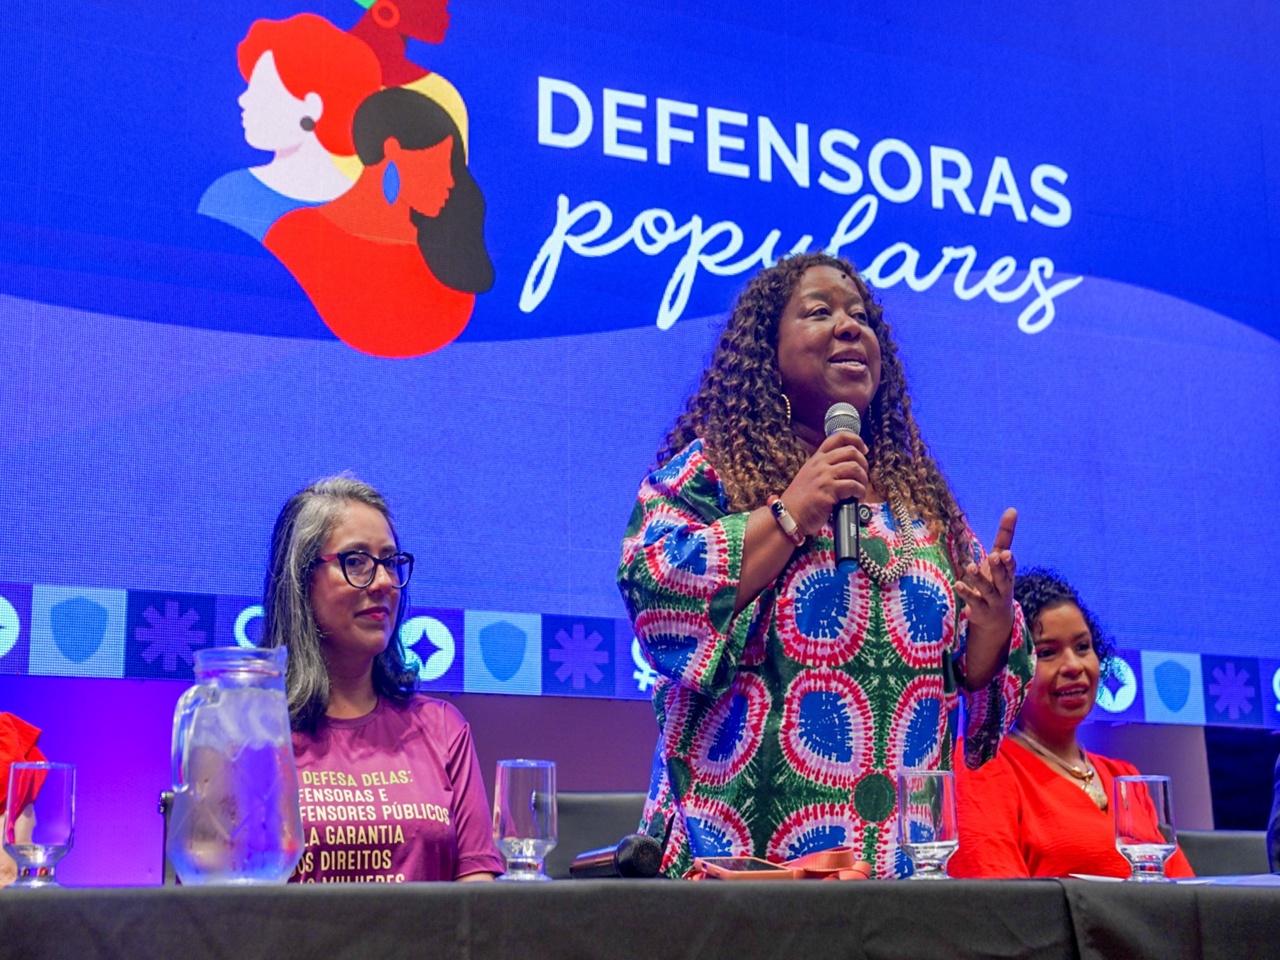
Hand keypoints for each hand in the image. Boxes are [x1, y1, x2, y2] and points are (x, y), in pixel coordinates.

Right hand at [779, 432, 869, 535]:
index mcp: (817, 458)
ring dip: (863, 479)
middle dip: (863, 463)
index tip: (863, 450)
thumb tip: (848, 468)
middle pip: (851, 451)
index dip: (856, 440)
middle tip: (863, 476)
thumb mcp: (809, 476)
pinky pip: (853, 485)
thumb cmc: (801, 501)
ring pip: (855, 468)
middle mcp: (820, 463)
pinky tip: (857, 498)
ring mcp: (824, 476)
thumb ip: (825, 469)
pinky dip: (860, 492)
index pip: (839, 437)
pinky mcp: (828, 490)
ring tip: (860, 489)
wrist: (788, 516)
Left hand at [954, 508, 1016, 636]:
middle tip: (995, 556)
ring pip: (987, 590)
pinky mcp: (981, 610)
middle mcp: (1003, 587)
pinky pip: (974, 602)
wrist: (997, 619)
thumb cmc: (997, 581)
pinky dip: (966, 593)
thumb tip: (1012, 509)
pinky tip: (957, 584)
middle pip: (1002, 578)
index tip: (1006, 553)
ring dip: (979, 579)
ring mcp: (992, 600)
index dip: (1009, 561)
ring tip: (969, 567)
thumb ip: (1005, 536)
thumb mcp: (1000, 560)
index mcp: (1008, 574)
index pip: (1010, 566)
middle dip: (999, 568)